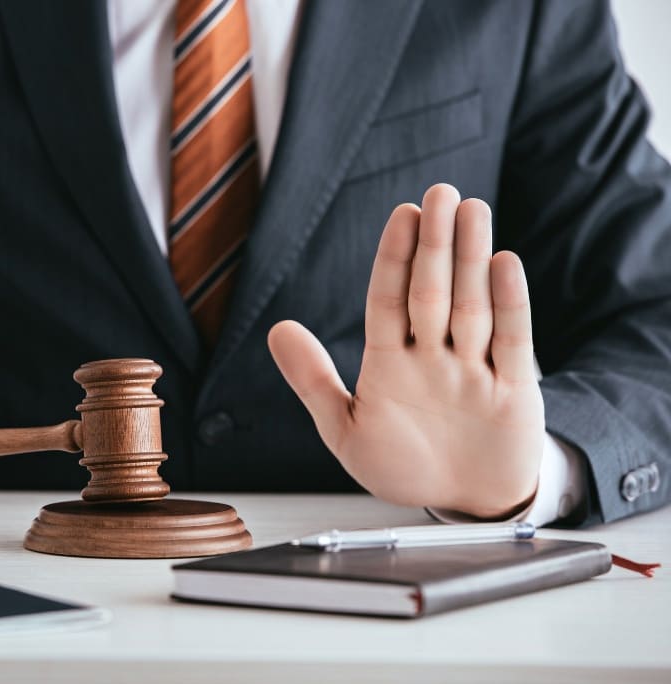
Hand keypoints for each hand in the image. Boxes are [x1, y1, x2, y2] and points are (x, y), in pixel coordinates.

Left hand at [268, 184, 545, 518]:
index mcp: (389, 363)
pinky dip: (509, 306)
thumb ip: (314, 381)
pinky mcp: (514, 390)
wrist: (461, 505)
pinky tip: (504, 264)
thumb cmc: (403, 466)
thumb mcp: (346, 430)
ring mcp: (473, 370)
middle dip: (435, 244)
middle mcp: (432, 357)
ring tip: (472, 210)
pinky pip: (512, 342)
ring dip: (472, 259)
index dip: (395, 258)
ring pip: (472, 305)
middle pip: (433, 291)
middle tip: (439, 192)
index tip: (402, 215)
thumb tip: (278, 329)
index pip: (390, 299)